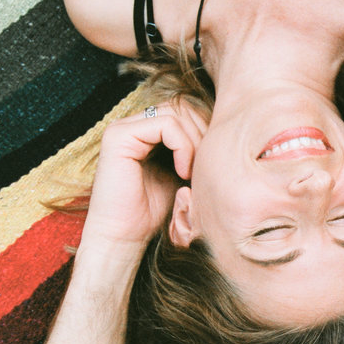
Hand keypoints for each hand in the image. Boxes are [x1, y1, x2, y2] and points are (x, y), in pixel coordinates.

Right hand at [80, 101, 206, 253]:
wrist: (124, 236)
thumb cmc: (155, 211)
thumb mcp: (183, 174)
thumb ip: (195, 149)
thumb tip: (225, 129)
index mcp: (146, 130)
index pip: (187, 111)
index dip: (206, 132)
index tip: (212, 164)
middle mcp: (133, 124)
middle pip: (184, 107)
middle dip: (203, 135)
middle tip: (205, 168)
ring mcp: (123, 128)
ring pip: (177, 113)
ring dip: (195, 142)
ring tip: (192, 173)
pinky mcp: (119, 136)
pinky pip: (165, 124)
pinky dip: (182, 146)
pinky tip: (182, 172)